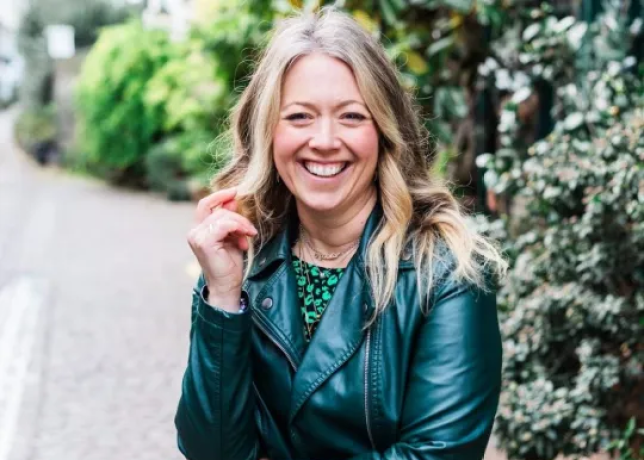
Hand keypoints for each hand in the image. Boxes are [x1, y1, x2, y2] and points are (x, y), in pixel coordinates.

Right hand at [187, 187, 256, 310]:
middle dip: (238, 217)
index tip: (235, 191)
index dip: (220, 196)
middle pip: (218, 210)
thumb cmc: (229, 264)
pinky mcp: (204, 242)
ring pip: (223, 217)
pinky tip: (244, 240)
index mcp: (199, 229)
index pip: (205, 204)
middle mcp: (194, 232)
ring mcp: (197, 237)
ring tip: (248, 237)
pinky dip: (238, 228)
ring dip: (241, 225)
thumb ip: (229, 219)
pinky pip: (224, 225)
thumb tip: (232, 200)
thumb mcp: (232, 236)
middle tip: (250, 230)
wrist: (227, 285)